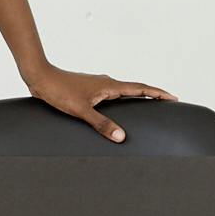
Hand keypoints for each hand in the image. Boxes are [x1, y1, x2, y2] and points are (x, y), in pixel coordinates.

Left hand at [25, 62, 176, 141]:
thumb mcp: (81, 110)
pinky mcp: (88, 91)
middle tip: (167, 102)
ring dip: (136, 98)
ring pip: (123, 92)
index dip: (158, 93)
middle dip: (152, 96)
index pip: (140, 88)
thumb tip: (121, 137)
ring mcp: (97, 86)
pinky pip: (111, 96)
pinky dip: (121, 102)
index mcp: (109, 86)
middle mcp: (106, 84)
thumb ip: (101, 124)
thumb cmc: (59, 91)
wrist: (40, 78)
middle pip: (135, 89)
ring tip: (147, 106)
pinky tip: (116, 110)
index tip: (173, 97)